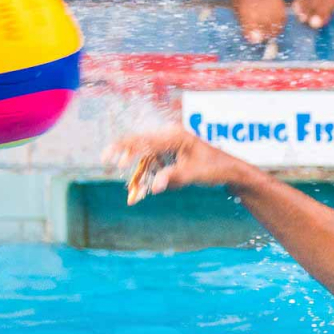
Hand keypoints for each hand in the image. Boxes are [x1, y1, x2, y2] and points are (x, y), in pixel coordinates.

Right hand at [102, 126, 243, 205]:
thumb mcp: (194, 173)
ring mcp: (168, 148)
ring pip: (145, 161)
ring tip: (132, 197)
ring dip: (138, 179)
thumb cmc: (214, 168)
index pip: (146, 141)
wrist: (228, 170)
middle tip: (105, 159)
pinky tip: (138, 195)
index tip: (118, 161)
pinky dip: (146, 181)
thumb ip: (173, 177)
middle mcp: (169, 138)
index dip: (129, 150)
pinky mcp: (169, 158)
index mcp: (175, 136)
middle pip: (140, 145)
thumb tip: (156, 187)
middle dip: (124, 155)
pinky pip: (152, 168)